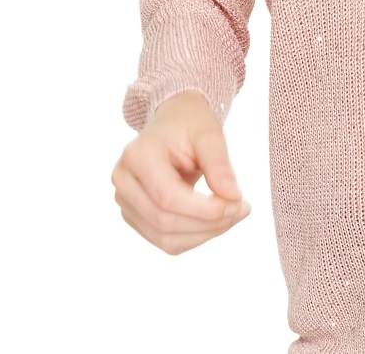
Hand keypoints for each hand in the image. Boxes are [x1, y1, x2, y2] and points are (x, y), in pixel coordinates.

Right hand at [111, 90, 250, 254]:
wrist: (172, 123)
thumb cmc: (190, 125)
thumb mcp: (210, 135)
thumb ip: (220, 166)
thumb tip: (233, 198)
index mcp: (137, 156)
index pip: (168, 198)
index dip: (206, 209)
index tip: (240, 202)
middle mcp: (123, 180)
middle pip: (165, 221)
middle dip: (211, 223)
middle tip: (242, 209)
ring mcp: (124, 201)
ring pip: (165, 238)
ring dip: (205, 234)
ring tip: (233, 215)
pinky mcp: (134, 215)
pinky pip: (165, 241)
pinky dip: (195, 237)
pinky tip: (215, 221)